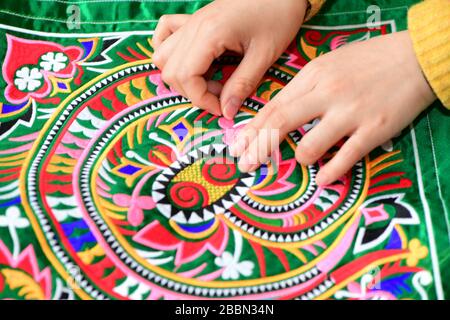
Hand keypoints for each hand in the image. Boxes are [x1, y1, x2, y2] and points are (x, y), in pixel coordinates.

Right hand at [152, 0, 307, 116]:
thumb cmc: (277, 17)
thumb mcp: (264, 56)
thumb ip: (242, 85)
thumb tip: (227, 111)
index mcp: (209, 34)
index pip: (186, 76)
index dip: (200, 99)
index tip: (221, 108)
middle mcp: (193, 27)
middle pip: (170, 70)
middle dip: (192, 92)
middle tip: (220, 95)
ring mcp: (191, 21)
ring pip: (163, 55)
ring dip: (180, 76)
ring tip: (208, 80)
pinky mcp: (194, 19)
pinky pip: (165, 34)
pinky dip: (169, 51)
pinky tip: (188, 60)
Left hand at [230, 31, 435, 185]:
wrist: (415, 57)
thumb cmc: (367, 61)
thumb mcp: (329, 65)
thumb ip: (302, 88)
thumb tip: (276, 114)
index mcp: (313, 76)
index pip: (273, 107)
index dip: (252, 130)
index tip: (236, 147)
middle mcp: (327, 93)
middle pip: (281, 124)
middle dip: (258, 148)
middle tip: (245, 166)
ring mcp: (351, 113)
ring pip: (310, 147)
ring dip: (301, 158)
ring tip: (305, 158)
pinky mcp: (375, 129)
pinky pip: (345, 158)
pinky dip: (330, 172)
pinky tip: (324, 177)